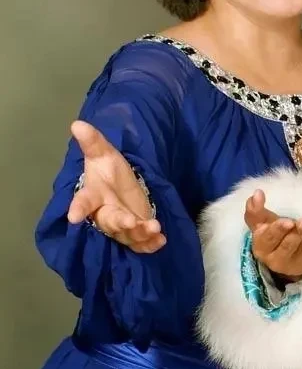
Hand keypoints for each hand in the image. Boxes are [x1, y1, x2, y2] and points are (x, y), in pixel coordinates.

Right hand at [66, 121, 163, 251]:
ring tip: (154, 227)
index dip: (78, 209)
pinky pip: (141, 244)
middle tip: (130, 221)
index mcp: (94, 196)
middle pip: (109, 222)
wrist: (123, 190)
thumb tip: (78, 124)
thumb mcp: (104, 155)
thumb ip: (93, 142)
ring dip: (140, 233)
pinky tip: (161, 241)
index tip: (73, 217)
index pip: (83, 202)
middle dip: (120, 222)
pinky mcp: (136, 235)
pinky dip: (151, 244)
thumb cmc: (110, 174)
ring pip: (128, 235)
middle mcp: (105, 214)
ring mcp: (121, 227)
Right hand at [244, 190, 301, 282]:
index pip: (269, 239)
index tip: (288, 222)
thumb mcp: (262, 222)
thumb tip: (257, 193)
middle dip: (297, 234)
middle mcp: (276, 261)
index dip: (278, 230)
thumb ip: (256, 209)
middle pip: (288, 247)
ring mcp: (294, 266)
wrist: (287, 252)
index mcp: (262, 248)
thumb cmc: (273, 233)